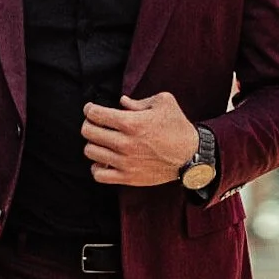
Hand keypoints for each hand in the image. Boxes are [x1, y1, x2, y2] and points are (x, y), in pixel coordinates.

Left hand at [81, 92, 199, 186]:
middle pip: (88, 132)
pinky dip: (96, 167)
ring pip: (90, 152)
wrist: (191, 156)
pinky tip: (104, 161)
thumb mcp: (164, 103)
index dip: (89, 109)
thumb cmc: (177, 127)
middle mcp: (124, 143)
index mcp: (130, 122)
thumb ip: (139, 101)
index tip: (91, 109)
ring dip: (93, 144)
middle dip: (89, 124)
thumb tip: (121, 102)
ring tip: (101, 142)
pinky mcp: (127, 177)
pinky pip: (98, 175)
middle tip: (95, 124)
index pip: (95, 114)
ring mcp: (124, 162)